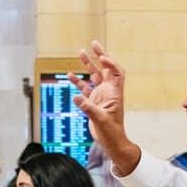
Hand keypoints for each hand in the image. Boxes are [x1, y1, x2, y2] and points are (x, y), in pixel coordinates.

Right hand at [69, 41, 139, 172]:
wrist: (111, 141)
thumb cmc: (112, 132)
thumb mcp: (100, 119)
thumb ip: (88, 107)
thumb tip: (76, 96)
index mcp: (115, 93)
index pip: (116, 73)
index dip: (111, 64)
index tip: (102, 58)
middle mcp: (108, 91)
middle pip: (106, 69)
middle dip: (100, 56)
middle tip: (94, 44)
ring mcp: (100, 95)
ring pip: (94, 76)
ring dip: (88, 65)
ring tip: (81, 53)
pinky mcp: (93, 101)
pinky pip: (85, 88)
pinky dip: (78, 81)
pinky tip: (70, 75)